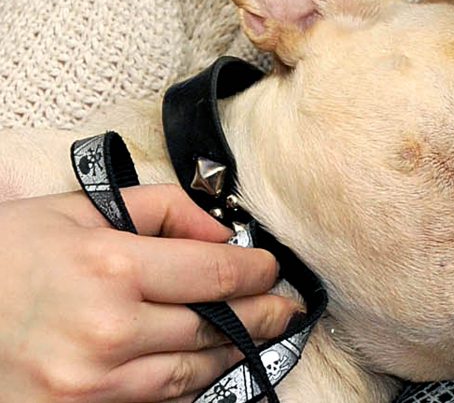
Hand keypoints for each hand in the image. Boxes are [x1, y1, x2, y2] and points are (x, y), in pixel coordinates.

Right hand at [0, 184, 301, 401]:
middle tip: (286, 309)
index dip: (258, 272)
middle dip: (262, 316)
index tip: (272, 269)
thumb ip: (161, 209)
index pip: (217, 272)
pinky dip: (185, 387)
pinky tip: (202, 368)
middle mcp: (108, 330)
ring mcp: (91, 383)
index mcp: (111, 267)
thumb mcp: (79, 210)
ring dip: (231, 355)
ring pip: (191, 374)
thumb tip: (222, 228)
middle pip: (214, 327)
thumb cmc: (8, 254)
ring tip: (253, 337)